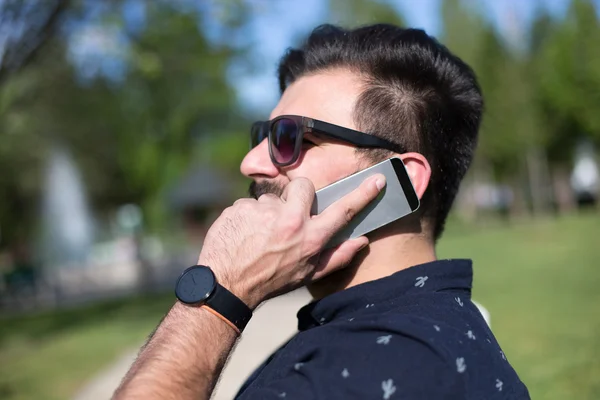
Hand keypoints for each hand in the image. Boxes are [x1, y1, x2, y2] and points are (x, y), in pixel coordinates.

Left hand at [197, 174, 385, 308]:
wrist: (226, 284)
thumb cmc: (271, 281)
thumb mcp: (307, 274)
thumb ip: (337, 257)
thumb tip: (362, 241)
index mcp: (310, 237)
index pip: (343, 211)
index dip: (363, 194)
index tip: (377, 180)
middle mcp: (290, 219)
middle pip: (304, 186)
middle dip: (299, 195)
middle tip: (288, 216)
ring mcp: (264, 211)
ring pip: (272, 199)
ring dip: (268, 212)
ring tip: (259, 236)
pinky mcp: (241, 207)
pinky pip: (250, 204)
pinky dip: (248, 217)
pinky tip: (244, 235)